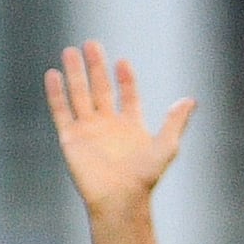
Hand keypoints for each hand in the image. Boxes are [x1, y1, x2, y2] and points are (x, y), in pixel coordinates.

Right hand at [46, 41, 195, 222]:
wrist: (119, 199)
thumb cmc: (144, 178)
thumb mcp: (167, 146)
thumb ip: (176, 122)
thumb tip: (190, 100)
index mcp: (130, 125)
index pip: (127, 95)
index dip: (125, 78)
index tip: (122, 62)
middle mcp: (108, 125)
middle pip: (99, 88)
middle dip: (96, 66)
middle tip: (91, 43)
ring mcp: (88, 130)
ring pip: (79, 94)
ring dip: (75, 73)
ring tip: (70, 51)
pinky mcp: (70, 138)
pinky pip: (61, 111)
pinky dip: (56, 93)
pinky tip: (53, 74)